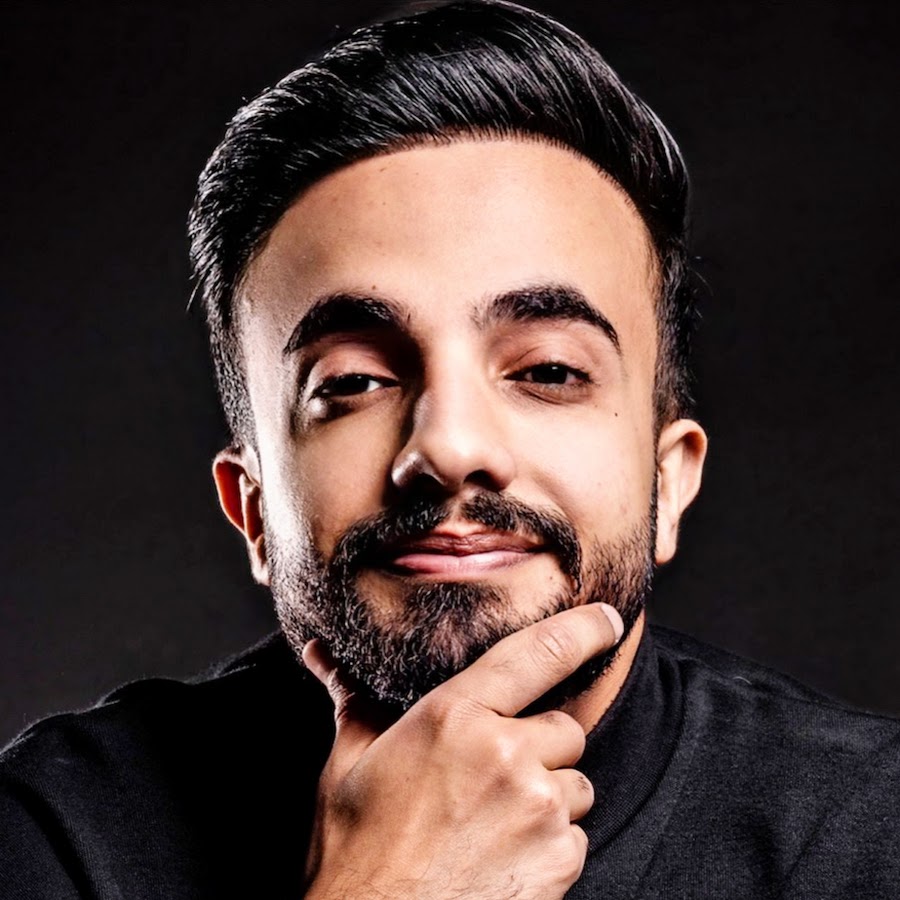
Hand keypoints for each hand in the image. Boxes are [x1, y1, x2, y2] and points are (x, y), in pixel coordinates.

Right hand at [302, 602, 623, 899]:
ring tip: (493, 823)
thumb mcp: (348, 765)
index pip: (537, 652)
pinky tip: (504, 858)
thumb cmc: (355, 853)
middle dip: (541, 746)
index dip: (582, 628)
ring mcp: (537, 808)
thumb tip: (322, 652)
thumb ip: (356, 701)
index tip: (608, 619)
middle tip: (493, 776)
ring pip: (574, 784)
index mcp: (453, 716)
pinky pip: (575, 835)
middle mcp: (505, 754)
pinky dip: (550, 844)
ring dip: (547, 797)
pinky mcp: (557, 861)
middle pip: (565, 727)